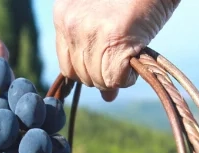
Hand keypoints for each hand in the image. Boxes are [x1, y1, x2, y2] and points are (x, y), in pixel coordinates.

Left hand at [54, 0, 178, 100]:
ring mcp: (90, 32)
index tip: (105, 65)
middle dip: (103, 75)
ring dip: (116, 77)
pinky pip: (115, 79)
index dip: (89, 71)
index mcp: (63, 14)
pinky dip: (128, 78)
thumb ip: (97, 54)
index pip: (67, 66)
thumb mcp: (104, 21)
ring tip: (130, 56)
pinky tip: (135, 61)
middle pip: (81, 76)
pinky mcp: (113, 39)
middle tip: (121, 60)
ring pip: (98, 80)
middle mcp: (71, 24)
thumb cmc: (132, 0)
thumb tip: (106, 97)